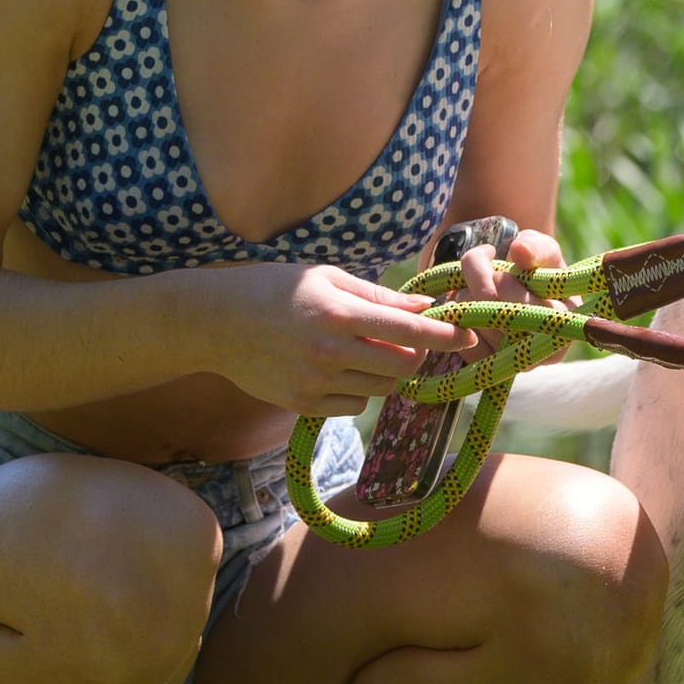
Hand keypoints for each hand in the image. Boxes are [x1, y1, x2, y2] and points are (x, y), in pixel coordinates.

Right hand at [195, 264, 472, 416]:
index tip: (469, 334)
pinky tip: (336, 369)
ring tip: (361, 349)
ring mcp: (314, 383)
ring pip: (381, 389)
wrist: (214, 324)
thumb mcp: (326, 277)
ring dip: (385, 372)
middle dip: (414, 354)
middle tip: (407, 340)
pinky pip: (354, 406)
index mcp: (337, 313)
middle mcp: (328, 353)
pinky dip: (357, 391)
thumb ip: (377, 296)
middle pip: (402, 367)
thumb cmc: (275, 289)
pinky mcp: (302, 405)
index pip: (409, 332)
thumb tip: (424, 310)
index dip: (445, 335)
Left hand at [456, 229, 569, 355]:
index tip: (493, 259)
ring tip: (473, 284)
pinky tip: (465, 304)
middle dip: (480, 282)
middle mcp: (544, 352)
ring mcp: (515, 365)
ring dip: (465, 296)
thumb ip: (536, 247)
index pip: (531, 307)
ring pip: (477, 323)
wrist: (515, 289)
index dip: (506, 282)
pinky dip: (457, 316)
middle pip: (500, 315)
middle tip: (477, 264)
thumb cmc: (536, 268)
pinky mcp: (489, 368)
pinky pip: (462, 340)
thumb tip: (520, 250)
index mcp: (565, 322)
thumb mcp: (543, 251)